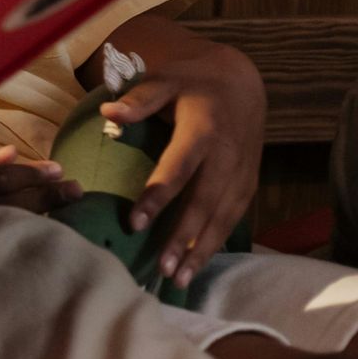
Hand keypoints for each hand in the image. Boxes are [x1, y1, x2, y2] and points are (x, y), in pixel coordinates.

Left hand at [102, 41, 264, 286]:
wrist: (242, 83)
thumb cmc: (192, 82)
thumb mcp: (165, 79)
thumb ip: (139, 98)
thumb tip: (109, 113)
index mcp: (203, 130)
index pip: (179, 167)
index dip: (158, 196)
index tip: (135, 223)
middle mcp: (227, 156)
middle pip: (204, 202)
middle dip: (182, 237)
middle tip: (161, 269)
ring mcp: (242, 173)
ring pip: (223, 217)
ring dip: (201, 250)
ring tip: (177, 279)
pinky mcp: (249, 184)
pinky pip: (233, 218)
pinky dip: (216, 242)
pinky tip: (197, 264)